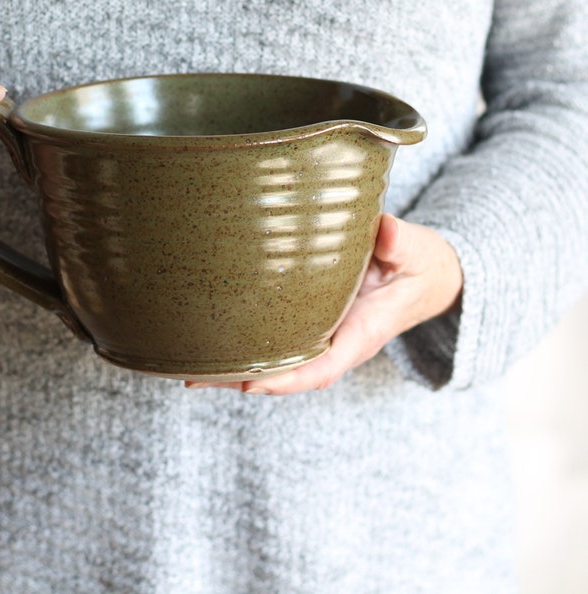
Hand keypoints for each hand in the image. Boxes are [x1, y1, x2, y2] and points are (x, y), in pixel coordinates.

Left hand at [186, 214, 462, 394]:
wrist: (426, 277)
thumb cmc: (420, 263)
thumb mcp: (417, 250)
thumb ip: (402, 244)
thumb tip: (386, 231)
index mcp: (363, 331)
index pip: (324, 366)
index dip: (287, 378)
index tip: (251, 383)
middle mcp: (338, 341)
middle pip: (288, 373)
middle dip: (244, 380)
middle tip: (196, 379)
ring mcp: (324, 335)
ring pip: (278, 362)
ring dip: (235, 370)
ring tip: (186, 369)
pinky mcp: (312, 323)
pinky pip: (278, 342)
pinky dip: (246, 348)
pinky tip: (210, 345)